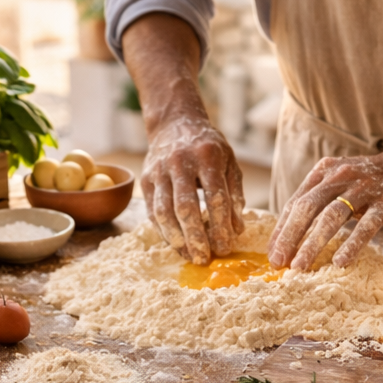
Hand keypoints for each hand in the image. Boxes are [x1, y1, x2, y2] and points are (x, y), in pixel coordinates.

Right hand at [141, 114, 244, 264]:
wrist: (174, 123)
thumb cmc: (208, 147)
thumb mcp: (229, 163)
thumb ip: (234, 194)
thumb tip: (237, 229)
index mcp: (207, 156)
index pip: (214, 197)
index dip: (220, 225)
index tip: (226, 247)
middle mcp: (179, 162)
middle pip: (185, 206)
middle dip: (195, 237)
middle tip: (204, 259)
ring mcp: (159, 171)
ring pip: (163, 211)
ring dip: (176, 238)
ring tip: (190, 256)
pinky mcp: (145, 179)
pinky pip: (152, 211)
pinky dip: (164, 231)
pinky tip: (177, 244)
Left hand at [268, 152, 382, 269]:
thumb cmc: (368, 183)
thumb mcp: (338, 182)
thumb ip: (315, 202)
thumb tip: (287, 236)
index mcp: (323, 173)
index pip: (295, 203)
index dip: (282, 230)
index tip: (273, 255)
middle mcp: (340, 177)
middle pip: (307, 208)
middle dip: (290, 237)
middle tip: (280, 263)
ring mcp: (363, 189)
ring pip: (332, 217)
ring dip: (313, 243)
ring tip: (300, 267)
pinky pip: (366, 226)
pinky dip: (352, 245)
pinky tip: (340, 262)